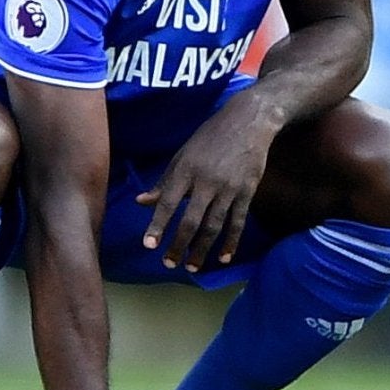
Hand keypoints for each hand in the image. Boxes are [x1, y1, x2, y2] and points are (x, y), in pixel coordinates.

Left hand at [137, 90, 280, 272]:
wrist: (248, 121)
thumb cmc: (210, 138)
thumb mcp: (182, 155)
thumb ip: (164, 182)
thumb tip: (141, 202)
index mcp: (186, 169)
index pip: (168, 202)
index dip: (158, 225)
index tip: (149, 245)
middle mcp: (207, 181)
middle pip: (191, 220)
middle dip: (179, 245)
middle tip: (169, 264)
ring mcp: (229, 188)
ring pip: (214, 225)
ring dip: (202, 250)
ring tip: (192, 267)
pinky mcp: (247, 192)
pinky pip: (238, 221)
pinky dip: (231, 242)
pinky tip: (224, 257)